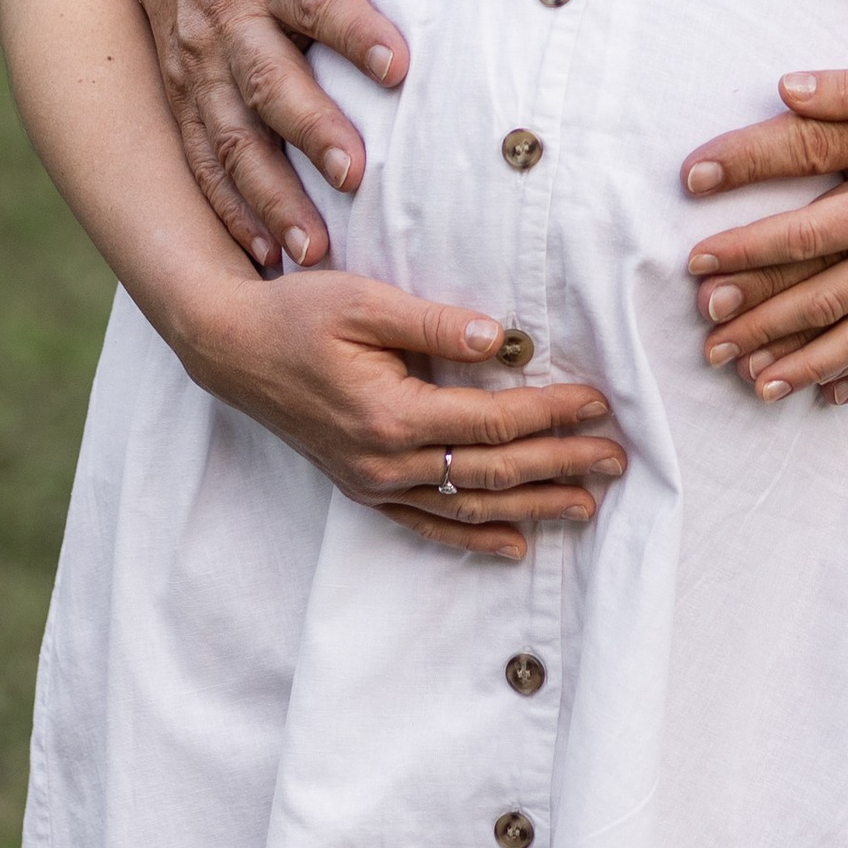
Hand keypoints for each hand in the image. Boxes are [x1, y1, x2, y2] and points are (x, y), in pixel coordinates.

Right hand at [131, 0, 452, 273]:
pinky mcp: (184, 100)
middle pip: (267, 78)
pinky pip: (201, 162)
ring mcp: (199, 67)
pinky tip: (263, 258)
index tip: (399, 64)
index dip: (355, 27)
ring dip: (267, 192)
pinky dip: (229, 212)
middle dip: (309, 128)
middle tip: (354, 172)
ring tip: (310, 245)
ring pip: (230, 136)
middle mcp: (229, 18)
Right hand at [181, 270, 628, 562]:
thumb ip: (437, 324)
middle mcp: (386, 461)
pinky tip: (513, 545)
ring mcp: (373, 482)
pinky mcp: (363, 488)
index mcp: (392, 413)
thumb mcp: (366, 302)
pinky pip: (427, 524)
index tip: (598, 403)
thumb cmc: (297, 314)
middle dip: (560, 465)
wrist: (231, 350)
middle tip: (616, 459)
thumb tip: (504, 338)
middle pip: (492, 471)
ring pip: (468, 506)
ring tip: (586, 505)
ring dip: (532, 507)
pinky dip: (473, 538)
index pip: (493, 420)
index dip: (551, 413)